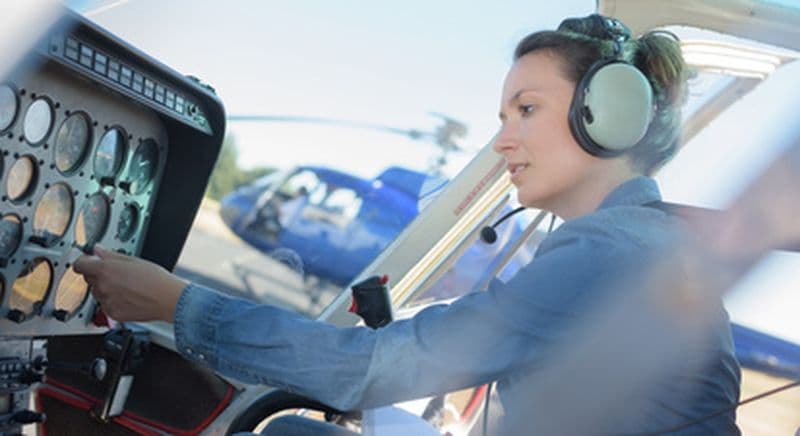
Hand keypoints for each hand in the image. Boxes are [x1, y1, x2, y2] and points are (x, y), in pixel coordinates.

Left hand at [73, 246, 187, 322]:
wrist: (167, 299)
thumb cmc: (156, 280)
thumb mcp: (133, 260)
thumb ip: (111, 255)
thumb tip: (98, 250)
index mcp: (105, 270)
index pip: (80, 265)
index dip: (84, 262)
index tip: (88, 262)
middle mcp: (102, 286)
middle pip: (89, 278)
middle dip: (99, 275)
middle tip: (117, 274)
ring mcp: (106, 301)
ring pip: (98, 293)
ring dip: (106, 289)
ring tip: (126, 287)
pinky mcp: (112, 313)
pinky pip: (106, 305)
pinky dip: (113, 301)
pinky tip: (128, 297)